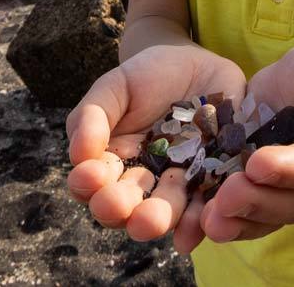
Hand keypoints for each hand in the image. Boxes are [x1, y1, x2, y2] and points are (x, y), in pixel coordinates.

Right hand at [66, 43, 244, 246]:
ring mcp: (181, 183)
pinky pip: (208, 205)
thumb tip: (78, 155)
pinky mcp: (214, 180)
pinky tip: (192, 230)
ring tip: (151, 221)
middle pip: (127, 206)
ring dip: (157, 219)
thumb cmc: (149, 75)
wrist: (201, 63)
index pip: (94, 184)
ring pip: (166, 211)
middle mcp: (145, 182)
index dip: (88, 184)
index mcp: (114, 163)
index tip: (89, 175)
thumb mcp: (115, 87)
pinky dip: (200, 221)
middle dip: (119, 209)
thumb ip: (92, 116)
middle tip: (118, 206)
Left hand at [198, 40, 293, 246]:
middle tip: (226, 194)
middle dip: (257, 199)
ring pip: (268, 218)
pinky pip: (247, 220)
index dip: (289, 169)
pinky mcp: (262, 199)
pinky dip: (226, 223)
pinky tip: (200, 221)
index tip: (258, 163)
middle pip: (291, 202)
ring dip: (239, 220)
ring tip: (210, 218)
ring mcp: (290, 198)